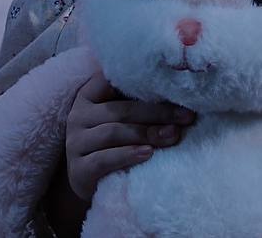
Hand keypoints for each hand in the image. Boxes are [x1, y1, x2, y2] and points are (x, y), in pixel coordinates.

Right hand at [62, 70, 196, 203]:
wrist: (87, 180)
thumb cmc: (109, 143)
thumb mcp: (118, 118)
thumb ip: (135, 101)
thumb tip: (177, 89)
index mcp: (89, 96)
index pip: (113, 80)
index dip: (143, 80)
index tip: (174, 83)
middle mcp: (78, 116)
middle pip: (121, 110)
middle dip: (157, 113)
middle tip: (186, 117)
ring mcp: (75, 143)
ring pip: (113, 133)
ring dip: (146, 133)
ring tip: (172, 135)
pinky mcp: (78, 169)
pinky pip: (103, 159)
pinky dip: (127, 155)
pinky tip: (147, 153)